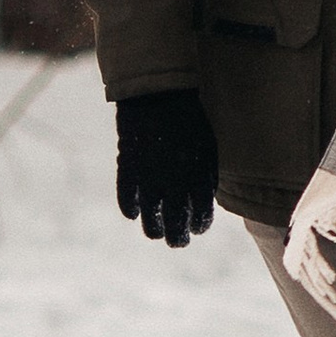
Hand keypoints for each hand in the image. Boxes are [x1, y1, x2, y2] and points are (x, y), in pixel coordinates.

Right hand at [115, 88, 219, 244]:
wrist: (159, 95)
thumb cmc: (189, 120)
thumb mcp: (208, 149)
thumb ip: (206, 178)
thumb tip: (202, 202)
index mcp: (199, 182)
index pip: (201, 219)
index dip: (198, 227)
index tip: (196, 228)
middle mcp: (175, 188)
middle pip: (176, 228)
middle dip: (178, 239)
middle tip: (177, 241)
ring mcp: (149, 182)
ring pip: (150, 223)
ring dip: (154, 230)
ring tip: (156, 231)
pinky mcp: (128, 172)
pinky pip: (127, 202)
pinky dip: (130, 210)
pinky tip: (134, 212)